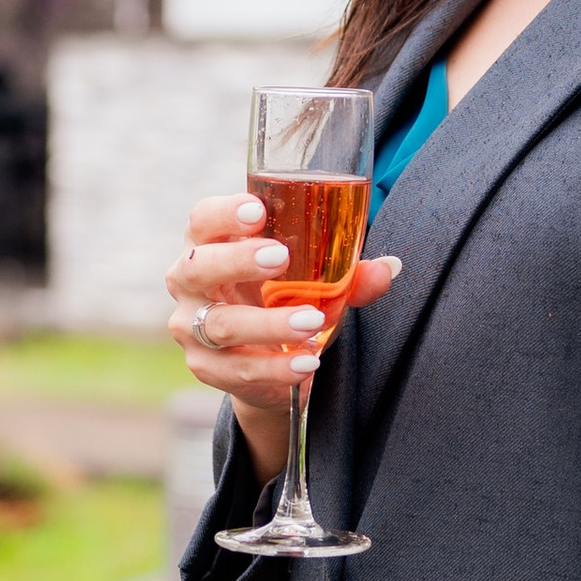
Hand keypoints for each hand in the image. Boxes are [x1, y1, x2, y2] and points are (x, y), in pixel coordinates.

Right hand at [164, 189, 399, 479]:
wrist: (266, 359)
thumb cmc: (282, 294)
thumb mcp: (312, 278)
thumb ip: (348, 274)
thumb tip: (390, 267)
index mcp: (209, 243)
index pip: (202, 219)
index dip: (224, 213)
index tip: (258, 211)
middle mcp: (189, 282)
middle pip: (197, 266)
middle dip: (237, 260)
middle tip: (279, 257)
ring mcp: (191, 327)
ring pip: (220, 325)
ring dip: (268, 323)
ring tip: (313, 322)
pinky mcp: (206, 367)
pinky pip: (236, 369)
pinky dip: (275, 368)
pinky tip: (307, 361)